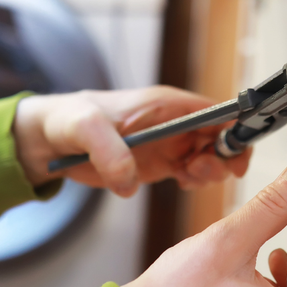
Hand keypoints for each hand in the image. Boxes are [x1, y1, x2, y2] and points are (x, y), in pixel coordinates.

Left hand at [12, 87, 250, 195]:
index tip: (235, 154)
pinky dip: (195, 181)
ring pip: (211, 157)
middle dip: (223, 156)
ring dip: (209, 171)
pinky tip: (181, 183)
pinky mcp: (161, 163)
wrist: (51, 140)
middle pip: (221, 137)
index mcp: (166, 104)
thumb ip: (108, 150)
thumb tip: (130, 181)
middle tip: (198, 171)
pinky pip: (192, 173)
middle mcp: (175, 122)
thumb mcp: (84, 128)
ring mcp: (170, 144)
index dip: (234, 129)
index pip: (216, 111)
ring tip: (186, 177)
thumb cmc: (69, 120)